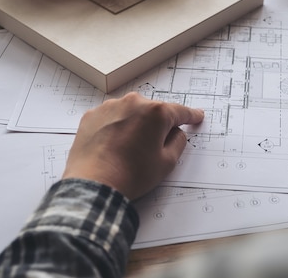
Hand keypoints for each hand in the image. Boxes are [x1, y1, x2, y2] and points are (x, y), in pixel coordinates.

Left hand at [62, 92, 203, 199]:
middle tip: (152, 148)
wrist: (93, 185)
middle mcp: (133, 103)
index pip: (180, 111)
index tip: (196, 116)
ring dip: (134, 125)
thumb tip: (175, 132)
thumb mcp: (167, 162)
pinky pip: (111, 117)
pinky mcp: (92, 116)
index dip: (190, 116)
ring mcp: (110, 107)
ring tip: (128, 150)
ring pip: (131, 113)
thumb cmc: (131, 175)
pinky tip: (113, 146)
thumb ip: (178, 142)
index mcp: (156, 112)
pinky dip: (115, 128)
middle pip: (153, 111)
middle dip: (156, 126)